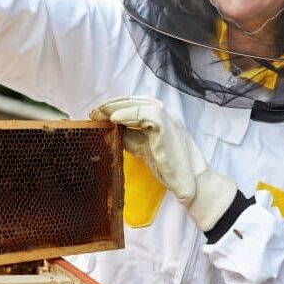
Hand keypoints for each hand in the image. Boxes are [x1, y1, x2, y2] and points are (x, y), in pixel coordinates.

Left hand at [90, 96, 236, 230]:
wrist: (189, 183)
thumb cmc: (167, 167)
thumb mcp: (142, 147)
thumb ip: (128, 136)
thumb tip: (107, 129)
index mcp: (159, 118)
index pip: (135, 104)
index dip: (115, 106)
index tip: (97, 113)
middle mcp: (164, 114)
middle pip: (135, 100)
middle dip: (112, 104)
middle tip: (94, 112)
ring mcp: (167, 119)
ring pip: (140, 103)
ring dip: (118, 106)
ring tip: (101, 113)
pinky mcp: (167, 127)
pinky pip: (146, 114)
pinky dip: (129, 114)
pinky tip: (114, 119)